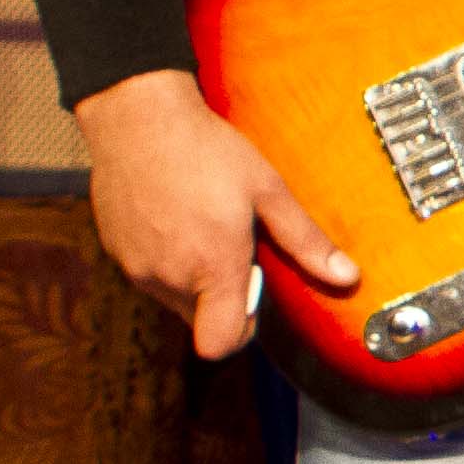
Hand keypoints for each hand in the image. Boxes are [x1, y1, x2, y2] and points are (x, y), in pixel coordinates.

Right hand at [74, 73, 354, 358]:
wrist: (138, 120)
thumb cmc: (206, 151)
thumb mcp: (268, 191)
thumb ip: (305, 241)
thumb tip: (347, 277)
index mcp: (212, 266)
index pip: (220, 343)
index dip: (241, 332)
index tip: (254, 296)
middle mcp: (169, 276)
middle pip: (200, 321)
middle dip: (222, 298)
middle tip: (236, 248)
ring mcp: (136, 267)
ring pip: (173, 300)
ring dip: (194, 280)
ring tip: (208, 228)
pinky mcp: (116, 253)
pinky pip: (148, 276)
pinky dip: (166, 262)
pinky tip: (179, 220)